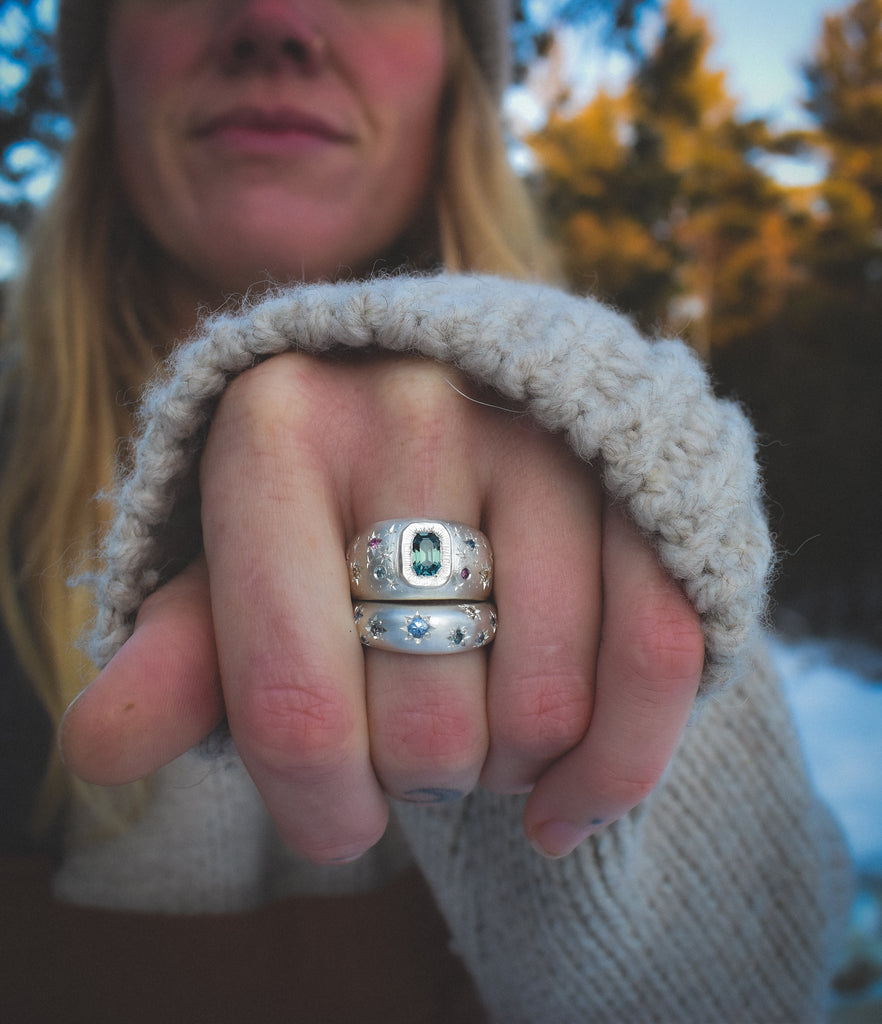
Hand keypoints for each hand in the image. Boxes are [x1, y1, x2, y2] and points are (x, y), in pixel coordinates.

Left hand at [60, 353, 703, 861]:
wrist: (452, 409)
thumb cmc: (326, 517)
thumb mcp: (233, 573)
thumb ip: (179, 659)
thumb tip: (98, 748)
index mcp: (274, 430)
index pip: (293, 705)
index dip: (319, 808)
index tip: (338, 818)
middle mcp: (409, 407)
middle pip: (425, 729)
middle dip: (415, 779)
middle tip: (410, 734)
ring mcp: (540, 432)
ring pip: (542, 710)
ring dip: (505, 771)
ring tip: (475, 725)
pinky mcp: (640, 471)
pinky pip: (657, 658)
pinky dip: (616, 768)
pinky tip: (565, 804)